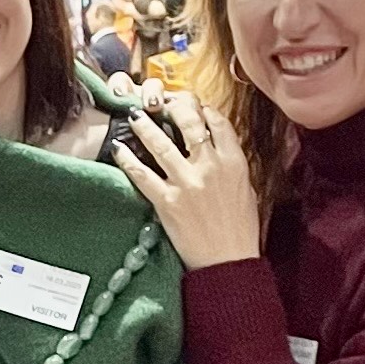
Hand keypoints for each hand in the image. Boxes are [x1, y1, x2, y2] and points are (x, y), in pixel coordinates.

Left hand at [113, 93, 263, 271]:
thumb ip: (230, 163)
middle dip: (172, 106)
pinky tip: (119, 148)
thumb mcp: (246, 188)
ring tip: (134, 115)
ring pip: (161, 143)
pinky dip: (128, 159)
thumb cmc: (240, 227)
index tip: (190, 104)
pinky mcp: (167, 202)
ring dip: (144, 125)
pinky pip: (142, 174)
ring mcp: (186, 183)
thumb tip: (214, 143)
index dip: (201, 107)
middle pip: (188, 122)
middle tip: (159, 101)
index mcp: (234, 161)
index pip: (216, 121)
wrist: (228, 261)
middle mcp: (210, 166)